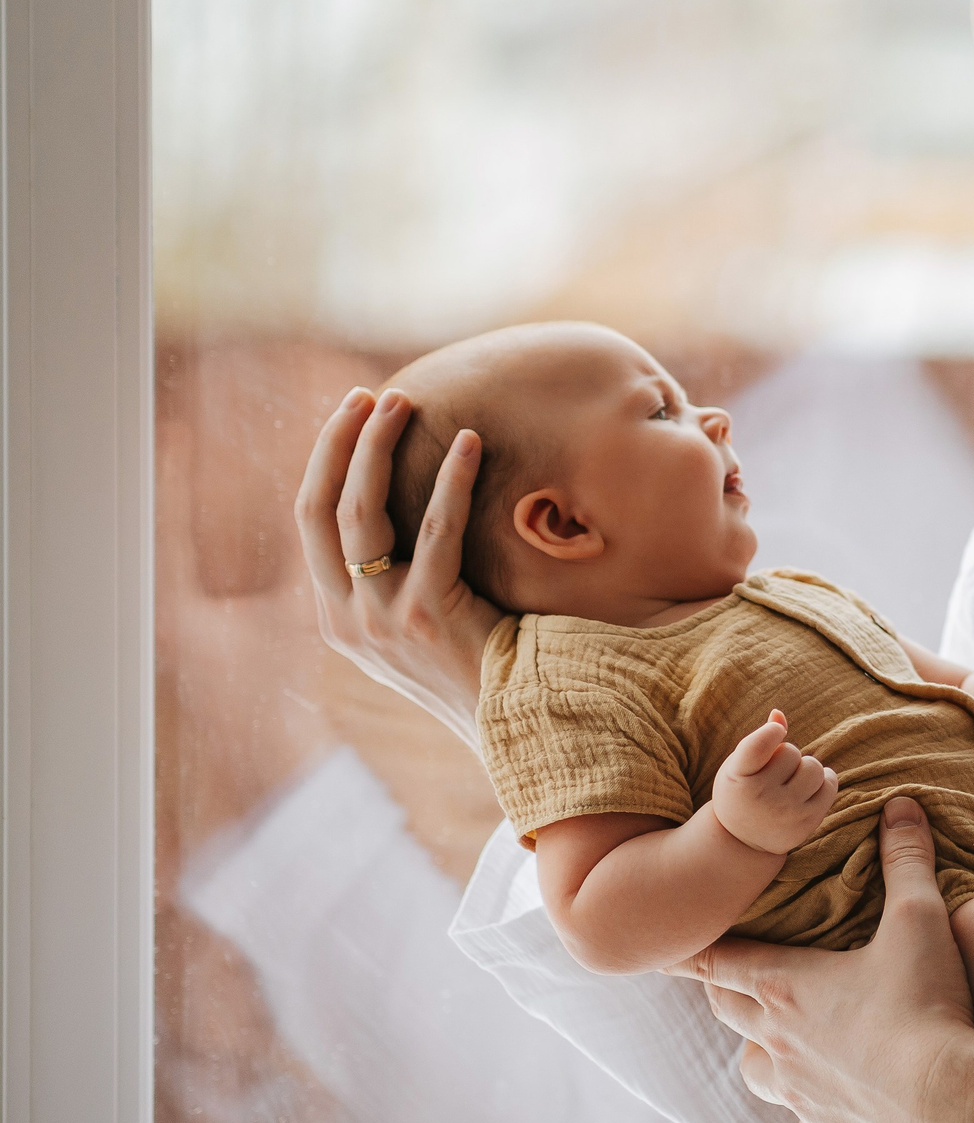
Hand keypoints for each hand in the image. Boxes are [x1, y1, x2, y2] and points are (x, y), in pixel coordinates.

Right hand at [293, 387, 503, 746]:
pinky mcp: (426, 617)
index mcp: (337, 616)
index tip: (351, 414)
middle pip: (321, 509)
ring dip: (380, 448)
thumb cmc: (482, 667)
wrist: (514, 726)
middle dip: (340, 443)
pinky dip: (451, 480)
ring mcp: (379, 620)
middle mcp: (345, 618)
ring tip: (409, 403)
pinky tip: (471, 444)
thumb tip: (414, 508)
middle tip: (372, 396)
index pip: (310, 522)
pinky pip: (437, 532)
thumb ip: (402, 578)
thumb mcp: (422, 623)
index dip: (326, 462)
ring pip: (363, 513)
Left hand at [679, 798, 973, 1122]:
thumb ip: (906, 859)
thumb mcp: (920, 919)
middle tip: (722, 979)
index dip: (688, 950)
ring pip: (755, 1072)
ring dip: (759, 1052)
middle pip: (729, 1012)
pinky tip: (833, 1098)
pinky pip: (803, 1117)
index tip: (663, 947)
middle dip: (724, 992)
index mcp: (785, 987)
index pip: (718, 961)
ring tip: (777, 1042)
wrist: (951, 1101)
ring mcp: (799, 1093)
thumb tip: (901, 805)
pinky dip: (809, 1103)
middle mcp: (778, 1042)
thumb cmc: (926, 1004)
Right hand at [710, 711, 837, 855]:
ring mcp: (785, 812)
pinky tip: (810, 787)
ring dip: (807, 768)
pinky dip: (824, 780)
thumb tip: (779, 714)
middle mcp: (759, 797)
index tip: (776, 732)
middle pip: (791, 752)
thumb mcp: (739, 766)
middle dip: (787, 756)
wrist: (742, 841)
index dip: (771, 733)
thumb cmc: (741, 791)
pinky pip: (830, 785)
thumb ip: (758, 740)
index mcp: (736, 777)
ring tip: (792, 781)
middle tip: (775, 774)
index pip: (758, 746)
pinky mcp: (807, 823)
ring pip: (813, 767)